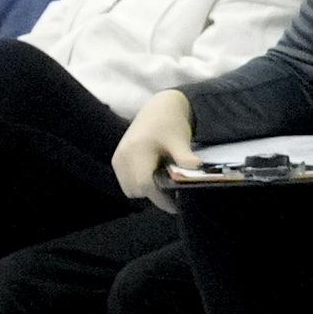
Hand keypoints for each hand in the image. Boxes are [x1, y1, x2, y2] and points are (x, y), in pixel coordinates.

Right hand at [112, 87, 194, 212]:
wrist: (158, 108)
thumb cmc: (170, 124)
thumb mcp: (180, 140)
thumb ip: (185, 157)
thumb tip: (196, 170)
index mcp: (138, 150)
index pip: (145, 184)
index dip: (161, 199)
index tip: (177, 204)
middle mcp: (123, 155)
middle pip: (136, 190)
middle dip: (154, 195)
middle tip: (172, 192)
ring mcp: (117, 158)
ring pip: (129, 189)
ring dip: (145, 190)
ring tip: (162, 181)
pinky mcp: (116, 160)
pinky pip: (125, 182)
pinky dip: (138, 184)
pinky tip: (152, 174)